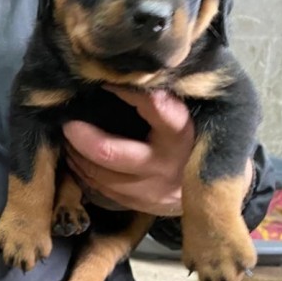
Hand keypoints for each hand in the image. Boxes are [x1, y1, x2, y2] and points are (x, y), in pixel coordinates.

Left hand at [62, 87, 193, 215]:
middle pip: (109, 153)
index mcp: (180, 134)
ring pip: (98, 174)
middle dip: (81, 137)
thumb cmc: (191, 140)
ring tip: (68, 137)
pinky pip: (99, 189)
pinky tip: (76, 157)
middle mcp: (165, 165)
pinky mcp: (138, 205)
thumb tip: (121, 76)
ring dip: (77, 155)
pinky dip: (83, 172)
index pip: (154, 106)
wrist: (213, 187)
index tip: (104, 80)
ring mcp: (150, 190)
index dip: (125, 91)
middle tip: (67, 122)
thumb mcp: (184, 118)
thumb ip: (160, 101)